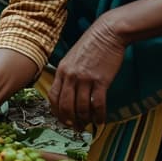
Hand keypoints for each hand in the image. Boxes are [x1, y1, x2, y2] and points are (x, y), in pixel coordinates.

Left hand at [49, 15, 127, 129]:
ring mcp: (85, 78)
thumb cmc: (91, 44)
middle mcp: (71, 76)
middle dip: (70, 120)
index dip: (57, 112)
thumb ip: (67, 74)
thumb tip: (68, 93)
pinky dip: (99, 115)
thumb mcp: (72, 57)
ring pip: (81, 108)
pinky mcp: (101, 80)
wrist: (108, 33)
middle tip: (76, 128)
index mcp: (62, 70)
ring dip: (85, 120)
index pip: (53, 97)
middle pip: (66, 106)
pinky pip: (98, 104)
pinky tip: (101, 120)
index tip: (64, 120)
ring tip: (89, 124)